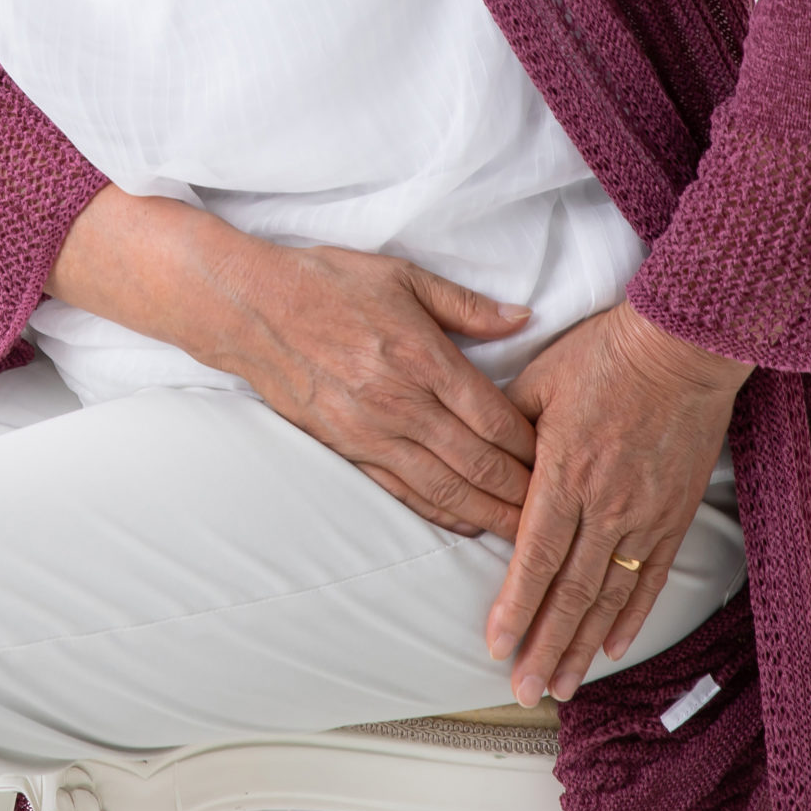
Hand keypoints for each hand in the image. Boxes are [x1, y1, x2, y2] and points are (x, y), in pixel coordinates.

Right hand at [208, 242, 540, 538]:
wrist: (250, 309)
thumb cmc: (326, 283)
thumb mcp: (403, 276)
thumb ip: (466, 306)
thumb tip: (523, 318)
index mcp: (422, 359)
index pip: (494, 418)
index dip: (533, 447)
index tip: (561, 458)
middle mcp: (401, 405)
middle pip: (478, 463)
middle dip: (522, 492)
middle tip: (560, 511)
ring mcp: (371, 433)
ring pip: (444, 488)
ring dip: (488, 514)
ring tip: (524, 534)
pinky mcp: (346, 449)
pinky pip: (402, 492)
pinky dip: (438, 512)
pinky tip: (464, 522)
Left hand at [483, 300, 749, 703]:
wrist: (684, 346)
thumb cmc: (605, 354)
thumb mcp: (538, 381)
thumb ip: (506, 429)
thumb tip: (482, 463)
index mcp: (564, 475)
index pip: (533, 558)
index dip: (514, 608)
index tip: (494, 647)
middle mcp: (605, 507)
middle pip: (569, 593)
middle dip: (543, 647)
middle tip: (523, 691)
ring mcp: (644, 516)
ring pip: (608, 596)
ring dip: (582, 646)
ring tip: (561, 686)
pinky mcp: (674, 514)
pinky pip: (650, 577)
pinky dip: (630, 616)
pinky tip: (612, 647)